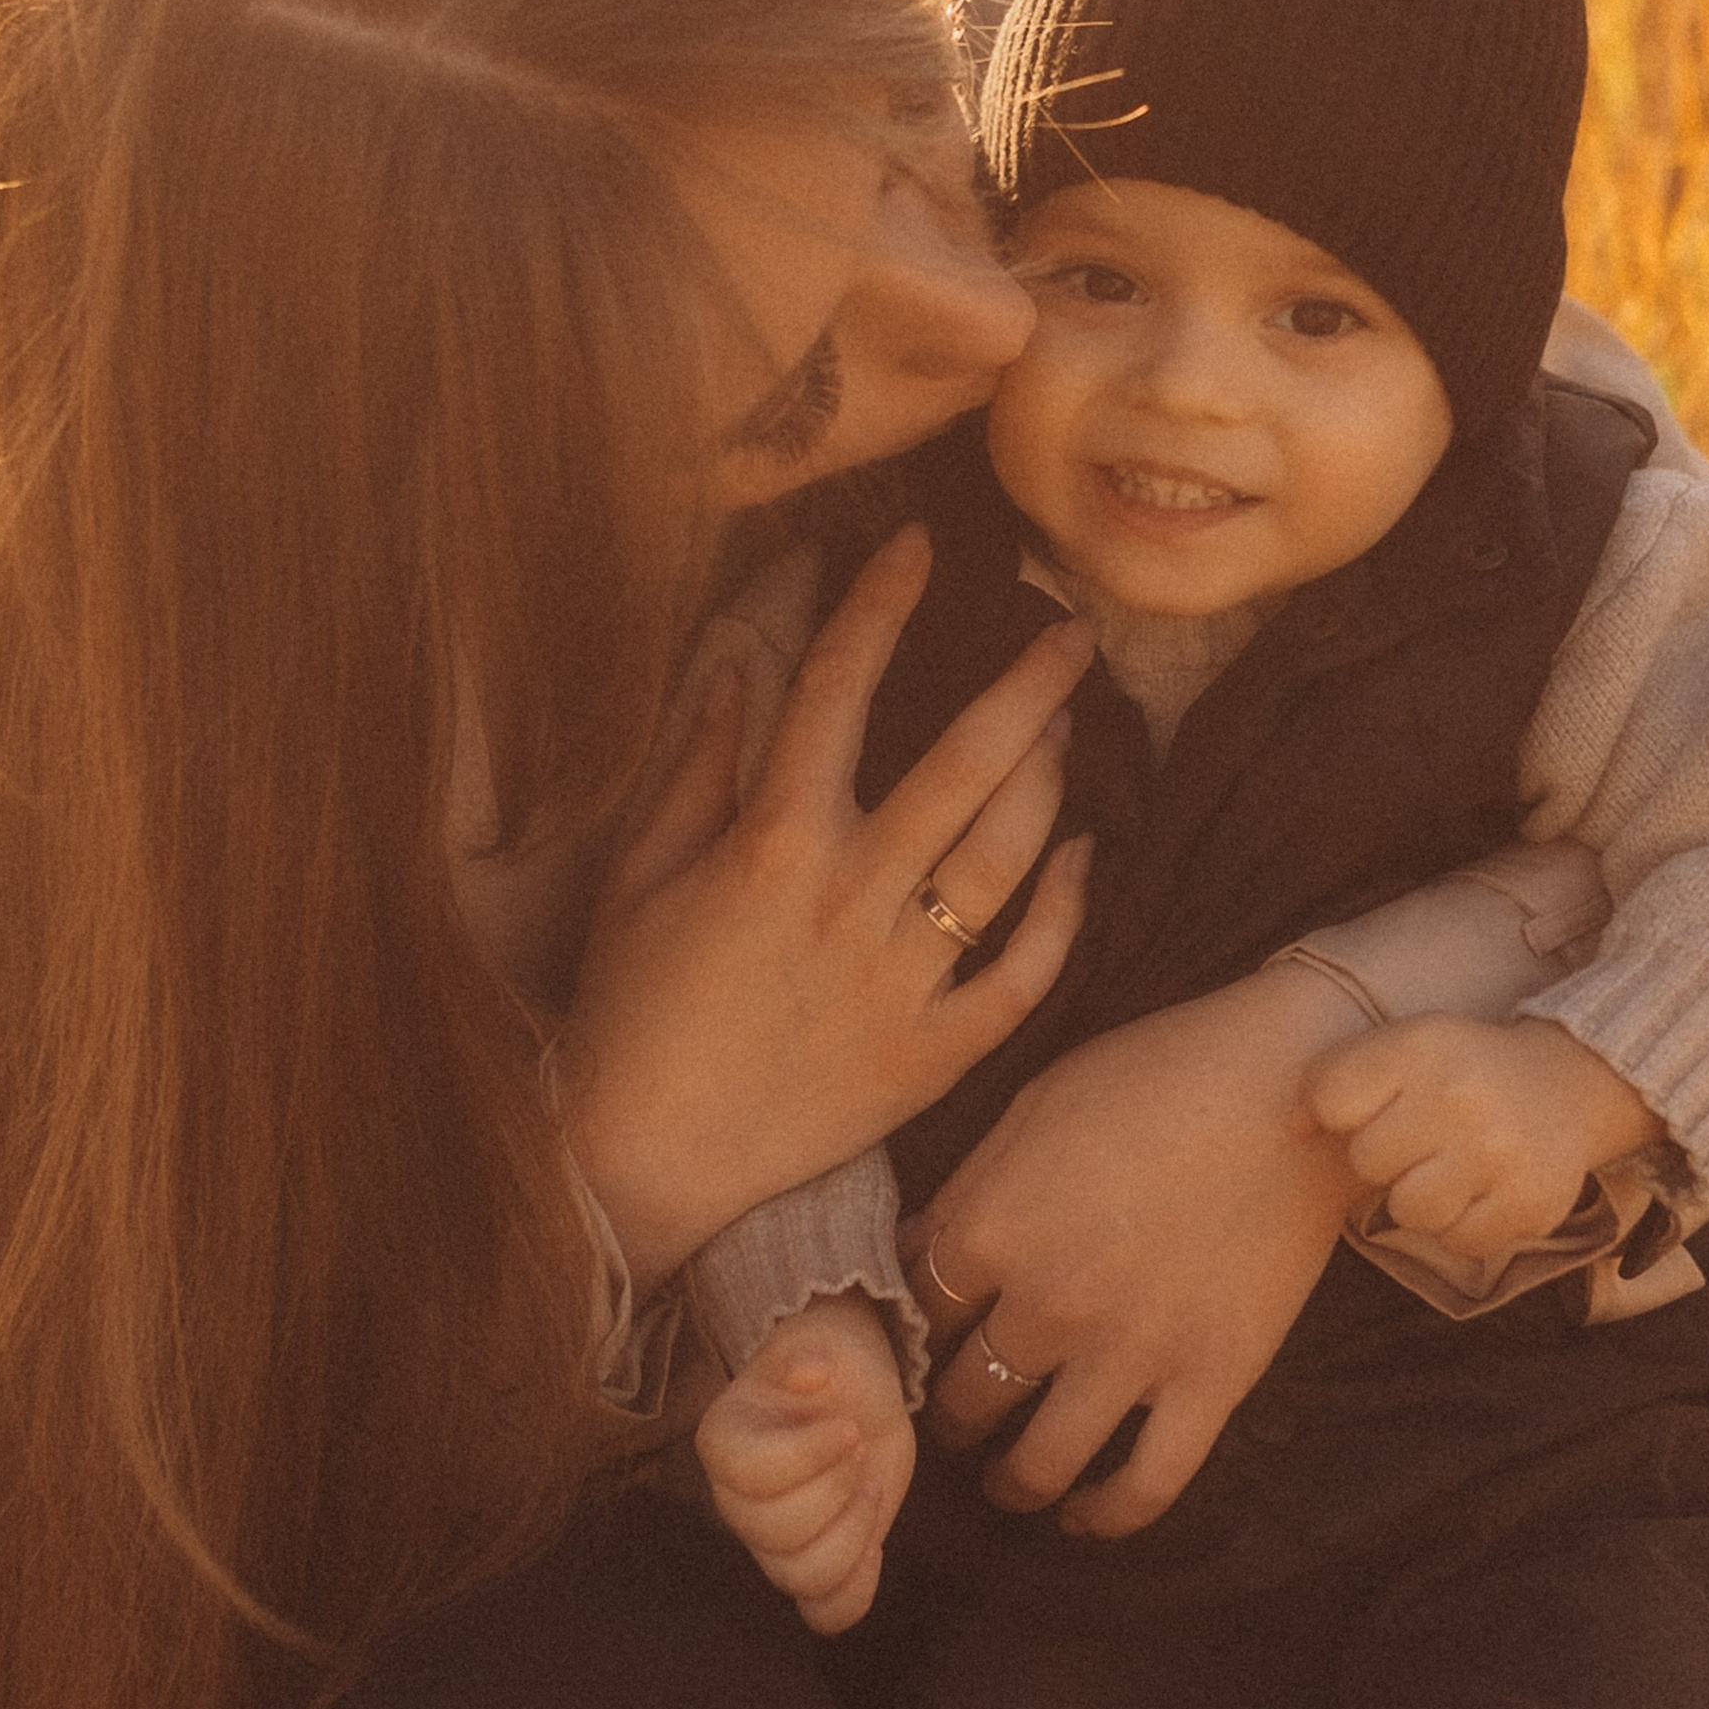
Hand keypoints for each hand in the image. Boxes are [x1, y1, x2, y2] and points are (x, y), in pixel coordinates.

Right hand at [561, 530, 1094, 1283]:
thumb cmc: (630, 1014)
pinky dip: (1062, 911)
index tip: (919, 545)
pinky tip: (1079, 856)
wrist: (645, 1164)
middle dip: (1026, 684)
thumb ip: (696, 770)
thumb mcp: (642, 879)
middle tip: (1075, 629)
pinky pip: (1023, 975)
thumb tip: (732, 671)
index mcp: (769, 845)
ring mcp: (900, 982)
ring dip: (1047, 782)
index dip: (880, 606)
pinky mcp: (933, 1056)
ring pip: (1005, 860)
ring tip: (1065, 730)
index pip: (836, 691)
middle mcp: (847, 901)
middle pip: (963, 765)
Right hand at [695, 1299, 915, 1634]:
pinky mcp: (815, 1565)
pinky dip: (855, 1595)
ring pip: (798, 1578)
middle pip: (774, 1532)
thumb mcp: (820, 1342)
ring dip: (852, 1534)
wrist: (851, 1396)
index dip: (808, 1456)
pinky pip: (822, 1613)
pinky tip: (877, 1551)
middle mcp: (737, 1501)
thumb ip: (810, 1349)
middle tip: (861, 1448)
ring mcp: (773, 1542)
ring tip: (871, 1485)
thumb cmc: (829, 1366)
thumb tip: (810, 1372)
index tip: (848, 1426)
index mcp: (726, 1443)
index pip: (751, 1474)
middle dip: (836, 1490)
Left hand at [900, 961, 1367, 1536]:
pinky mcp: (1210, 1382)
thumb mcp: (1036, 1104)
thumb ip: (971, 1188)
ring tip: (1007, 1481)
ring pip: (1038, 1462)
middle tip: (957, 1417)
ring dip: (1010, 1483)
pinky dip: (1105, 1517)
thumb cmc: (1160, 1073)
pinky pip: (1145, 1485)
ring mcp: (1130, 1352)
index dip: (911, 1336)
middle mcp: (1047, 1303)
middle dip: (948, 1416)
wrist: (1293, 1082)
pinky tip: (1082, 1516)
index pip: (917, 1314)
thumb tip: (915, 1251)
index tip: (921, 1348)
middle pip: (963, 1397)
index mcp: (992, 1226)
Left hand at [1304, 1012, 1660, 1272]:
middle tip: (1424, 1139)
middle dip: (1388, 1157)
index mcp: (1420, 1045)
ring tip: (1450, 1169)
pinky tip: (1482, 1191)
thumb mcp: (1401, 1048)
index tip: (1378, 1106)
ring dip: (1422, 1198)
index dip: (1344, 1113)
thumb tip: (1292, 1127)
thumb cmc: (1461, 1070)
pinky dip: (1463, 1226)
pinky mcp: (1530, 1202)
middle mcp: (1460, 1096)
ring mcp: (1499, 1152)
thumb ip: (1337, 1078)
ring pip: (1409, 1211)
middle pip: (1367, 1161)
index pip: (1332, 1100)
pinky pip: (1459, 1242)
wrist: (1568, 1084)